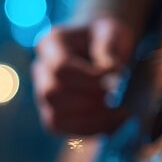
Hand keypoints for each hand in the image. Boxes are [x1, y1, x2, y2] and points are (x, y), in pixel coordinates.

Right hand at [32, 16, 133, 135]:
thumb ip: (109, 49)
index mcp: (52, 42)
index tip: (119, 77)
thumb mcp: (112, 32)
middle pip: (51, 93)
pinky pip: (62, 129)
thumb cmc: (108, 36)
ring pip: (54, 117)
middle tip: (119, 96)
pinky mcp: (52, 113)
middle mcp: (40, 69)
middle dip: (90, 99)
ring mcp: (42, 93)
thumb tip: (113, 75)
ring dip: (91, 120)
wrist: (103, 46)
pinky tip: (114, 121)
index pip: (60, 68)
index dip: (90, 79)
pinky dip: (89, 130)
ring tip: (121, 112)